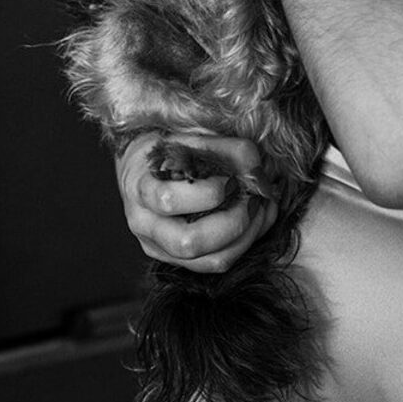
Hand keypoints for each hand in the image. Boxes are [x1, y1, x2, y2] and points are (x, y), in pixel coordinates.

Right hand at [116, 132, 275, 273]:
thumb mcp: (193, 139)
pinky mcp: (179, 260)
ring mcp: (161, 248)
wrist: (143, 171)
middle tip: (254, 199)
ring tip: (261, 209)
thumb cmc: (170, 151)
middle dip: (233, 222)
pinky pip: (218, 262)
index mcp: (141, 190)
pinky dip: (246, 243)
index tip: (234, 179)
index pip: (169, 201)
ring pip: (210, 260)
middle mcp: (145, 226)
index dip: (210, 193)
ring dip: (247, 236)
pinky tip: (257, 221)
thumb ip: (228, 150)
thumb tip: (258, 173)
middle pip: (189, 243)